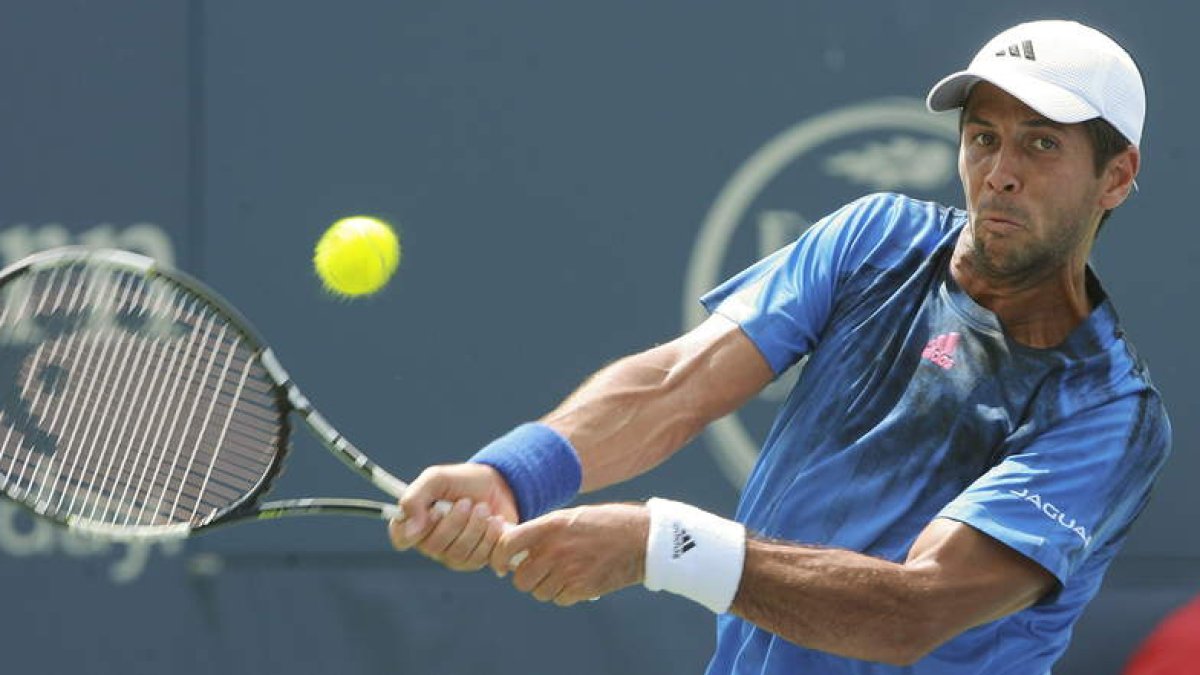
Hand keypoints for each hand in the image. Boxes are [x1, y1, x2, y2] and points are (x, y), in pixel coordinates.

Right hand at [389, 463, 518, 570]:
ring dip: (475, 527)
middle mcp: (430, 543)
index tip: (433, 512)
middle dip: (455, 521)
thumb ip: (416, 498)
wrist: (499, 485)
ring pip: (458, 554)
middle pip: (434, 547)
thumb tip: (411, 527)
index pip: (401, 538)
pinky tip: (495, 521)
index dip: (414, 530)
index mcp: (414, 522)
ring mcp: (452, 555)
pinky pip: (479, 559)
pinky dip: (490, 537)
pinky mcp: (475, 561)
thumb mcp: (436, 479)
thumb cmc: (462, 482)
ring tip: (484, 508)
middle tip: (467, 502)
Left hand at [490, 503, 648, 605]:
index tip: (500, 566)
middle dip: (527, 578)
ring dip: (547, 587)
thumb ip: (543, 531)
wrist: (641, 538)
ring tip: (564, 573)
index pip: (507, 545)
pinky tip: (578, 580)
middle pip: (520, 579)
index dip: (498, 557)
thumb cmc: (605, 524)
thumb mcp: (570, 517)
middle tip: (539, 571)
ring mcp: (568, 571)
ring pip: (540, 592)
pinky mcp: (582, 588)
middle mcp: (555, 549)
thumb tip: (513, 545)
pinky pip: (560, 599)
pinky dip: (565, 594)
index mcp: (550, 526)